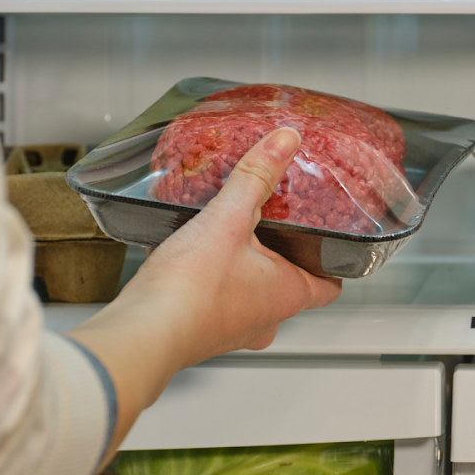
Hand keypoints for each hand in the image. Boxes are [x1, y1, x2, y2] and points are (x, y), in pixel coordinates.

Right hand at [68, 127, 342, 461]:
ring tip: (228, 233)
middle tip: (273, 226)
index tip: (329, 241)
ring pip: (248, 294)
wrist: (142, 332)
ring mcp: (230, 330)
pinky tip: (187, 252)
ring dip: (241, 268)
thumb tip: (284, 142)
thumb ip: (256, 177)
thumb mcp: (229, 219)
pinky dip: (206, 278)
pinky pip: (211, 299)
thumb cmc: (191, 290)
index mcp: (288, 296)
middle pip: (288, 286)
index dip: (332, 262)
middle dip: (280, 257)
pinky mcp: (197, 331)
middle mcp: (264, 320)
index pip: (330, 286)